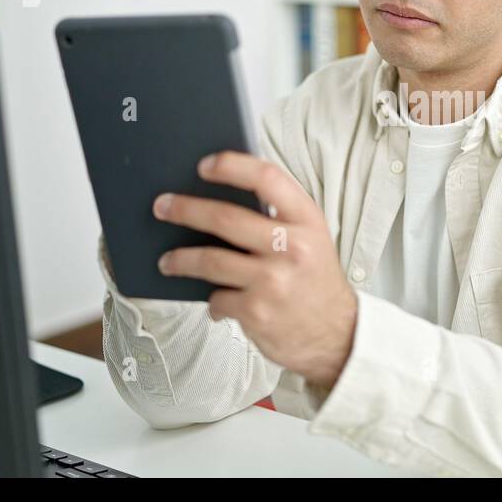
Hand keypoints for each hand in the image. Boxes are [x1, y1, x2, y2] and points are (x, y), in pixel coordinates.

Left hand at [152, 151, 356, 388]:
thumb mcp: (313, 239)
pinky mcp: (257, 311)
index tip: (204, 165)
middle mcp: (292, 247)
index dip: (232, 166)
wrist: (338, 336)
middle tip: (162, 206)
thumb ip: (279, 217)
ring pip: (209, 260)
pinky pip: (217, 298)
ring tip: (167, 261)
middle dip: (185, 209)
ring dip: (180, 260)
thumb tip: (221, 196)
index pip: (267, 179)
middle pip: (225, 218)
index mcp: (307, 221)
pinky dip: (212, 301)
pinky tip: (216, 302)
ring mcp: (273, 281)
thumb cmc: (316, 282)